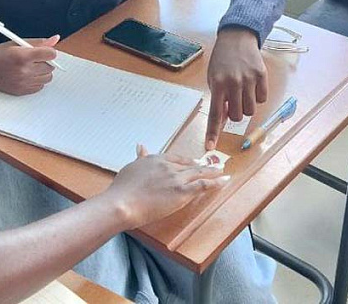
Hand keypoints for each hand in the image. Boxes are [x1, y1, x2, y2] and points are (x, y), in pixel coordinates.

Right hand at [0, 35, 59, 94]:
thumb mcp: (16, 43)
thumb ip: (37, 42)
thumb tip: (55, 39)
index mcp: (22, 56)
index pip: (50, 54)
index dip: (49, 51)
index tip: (45, 51)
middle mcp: (24, 71)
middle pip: (50, 67)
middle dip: (45, 61)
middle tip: (34, 58)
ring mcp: (23, 83)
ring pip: (47, 78)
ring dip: (42, 72)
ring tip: (30, 67)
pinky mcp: (22, 91)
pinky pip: (40, 87)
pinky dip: (37, 81)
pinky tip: (27, 75)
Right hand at [104, 145, 227, 228]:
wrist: (123, 202)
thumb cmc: (123, 188)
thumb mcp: (131, 167)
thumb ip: (139, 158)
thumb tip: (140, 146)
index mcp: (155, 159)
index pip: (176, 158)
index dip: (187, 161)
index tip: (195, 162)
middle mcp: (168, 166)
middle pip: (189, 165)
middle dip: (203, 166)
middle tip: (214, 165)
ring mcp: (176, 179)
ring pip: (199, 173)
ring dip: (213, 172)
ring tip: (222, 171)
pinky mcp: (182, 192)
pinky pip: (203, 185)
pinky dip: (216, 182)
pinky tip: (224, 181)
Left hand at [204, 27, 267, 149]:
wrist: (236, 38)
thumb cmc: (221, 60)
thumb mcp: (213, 77)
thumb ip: (218, 98)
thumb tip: (223, 120)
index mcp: (217, 84)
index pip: (214, 114)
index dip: (213, 132)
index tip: (210, 147)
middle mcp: (233, 83)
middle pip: (237, 116)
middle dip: (234, 112)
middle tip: (232, 100)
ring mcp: (249, 79)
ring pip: (250, 110)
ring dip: (246, 106)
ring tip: (242, 92)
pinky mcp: (262, 76)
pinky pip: (261, 99)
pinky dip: (256, 97)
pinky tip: (251, 85)